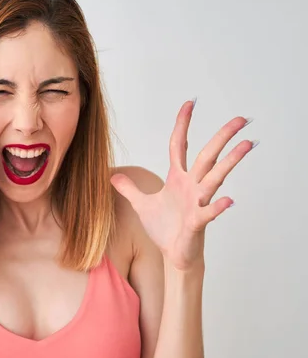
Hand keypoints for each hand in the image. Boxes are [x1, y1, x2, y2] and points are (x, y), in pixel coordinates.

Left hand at [110, 100, 256, 269]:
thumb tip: (112, 176)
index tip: (190, 103)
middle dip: (222, 137)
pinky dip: (218, 207)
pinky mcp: (198, 222)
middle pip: (207, 156)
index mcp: (177, 179)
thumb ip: (130, 189)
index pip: (180, 145)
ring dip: (230, 162)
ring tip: (246, 145)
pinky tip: (228, 200)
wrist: (173, 254)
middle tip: (242, 119)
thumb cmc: (164, 228)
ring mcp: (197, 203)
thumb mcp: (142, 204)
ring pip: (215, 178)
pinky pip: (209, 212)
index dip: (183, 125)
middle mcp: (191, 186)